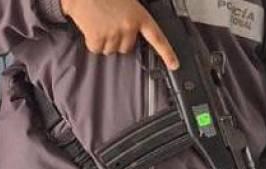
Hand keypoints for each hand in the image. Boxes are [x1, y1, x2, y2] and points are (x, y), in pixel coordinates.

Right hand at [60, 0, 179, 68]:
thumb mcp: (127, 4)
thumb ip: (134, 20)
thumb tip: (131, 36)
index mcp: (140, 16)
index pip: (157, 38)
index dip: (167, 53)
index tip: (173, 65)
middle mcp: (129, 26)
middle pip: (127, 48)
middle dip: (118, 41)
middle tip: (110, 26)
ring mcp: (113, 33)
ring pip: (110, 50)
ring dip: (104, 42)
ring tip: (100, 25)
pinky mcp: (98, 37)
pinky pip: (97, 49)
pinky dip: (92, 42)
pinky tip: (91, 28)